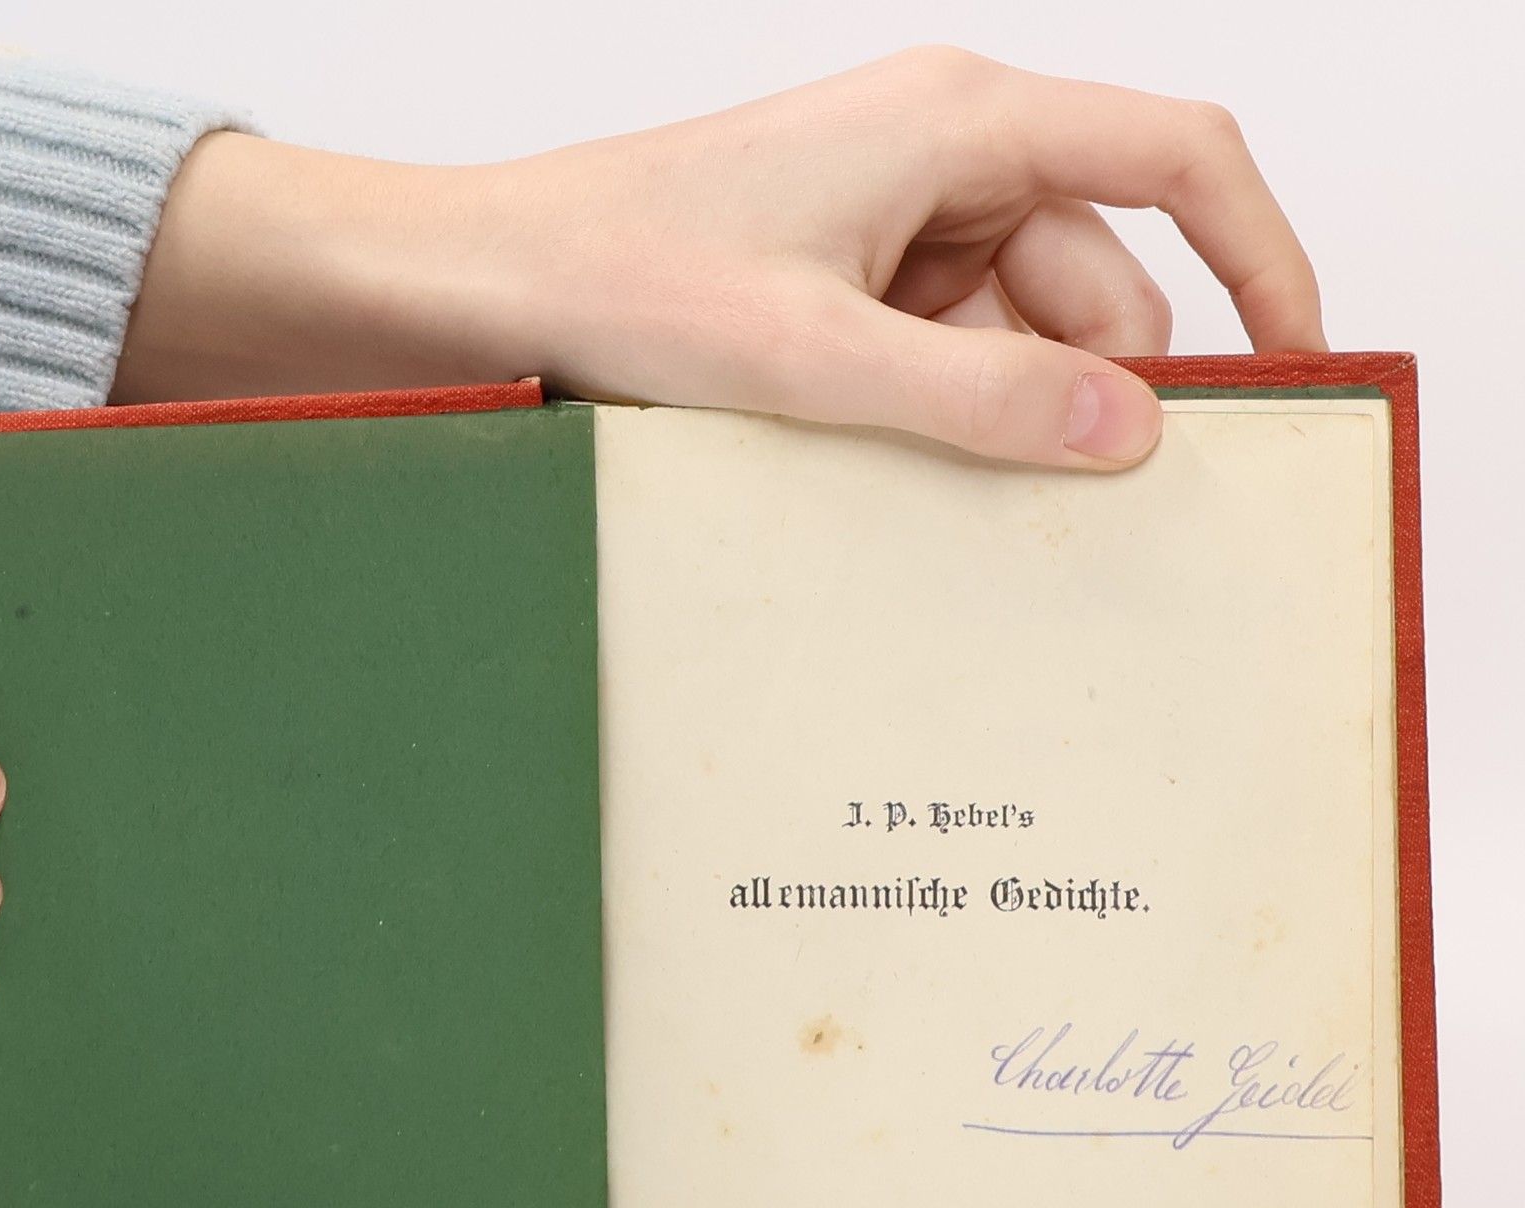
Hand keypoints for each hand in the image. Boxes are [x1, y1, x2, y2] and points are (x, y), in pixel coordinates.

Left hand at [117, 47, 1323, 468]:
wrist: (489, 285)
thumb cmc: (620, 278)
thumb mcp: (812, 357)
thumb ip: (977, 397)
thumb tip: (1125, 431)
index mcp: (959, 124)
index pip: (1176, 158)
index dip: (1262, 254)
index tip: (1295, 364)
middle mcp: (941, 157)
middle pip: (1095, 276)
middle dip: (1088, 388)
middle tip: (1071, 508)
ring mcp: (891, 222)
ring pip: (1016, 331)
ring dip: (994, 416)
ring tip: (916, 487)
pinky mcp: (845, 280)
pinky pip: (942, 351)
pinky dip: (937, 415)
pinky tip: (881, 471)